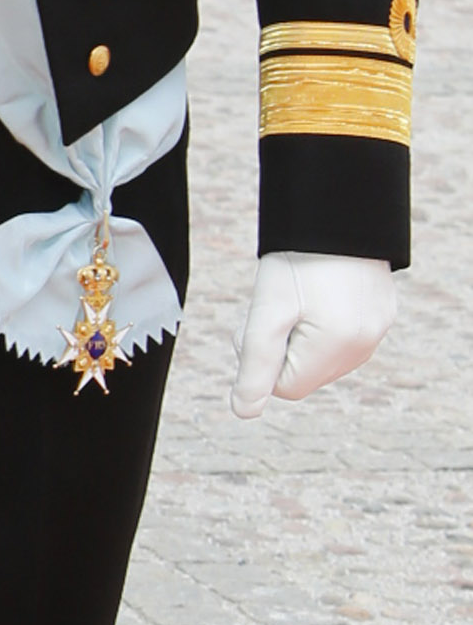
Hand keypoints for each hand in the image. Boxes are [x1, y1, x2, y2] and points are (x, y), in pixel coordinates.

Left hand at [229, 253, 396, 417]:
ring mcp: (378, 331)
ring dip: (300, 335)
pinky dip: (321, 322)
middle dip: (281, 347)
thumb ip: (254, 366)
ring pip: (322, 356)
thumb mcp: (266, 313)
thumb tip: (243, 412)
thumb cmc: (297, 261)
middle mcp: (365, 347)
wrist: (337, 212)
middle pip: (305, 373)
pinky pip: (341, 337)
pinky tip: (319, 292)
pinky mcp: (382, 315)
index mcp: (338, 349)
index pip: (284, 387)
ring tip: (299, 294)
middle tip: (276, 304)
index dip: (261, 358)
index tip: (258, 321)